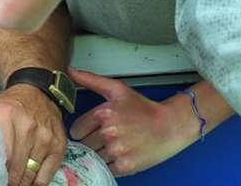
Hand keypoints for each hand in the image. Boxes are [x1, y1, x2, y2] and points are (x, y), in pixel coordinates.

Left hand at [0, 83, 66, 185]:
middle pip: (15, 169)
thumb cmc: (12, 104)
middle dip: (7, 180)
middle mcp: (28, 126)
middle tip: (1, 182)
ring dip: (20, 183)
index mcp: (7, 115)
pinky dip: (36, 183)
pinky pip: (46, 175)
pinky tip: (28, 182)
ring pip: (30, 174)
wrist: (37, 90)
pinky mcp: (59, 144)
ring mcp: (45, 137)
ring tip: (12, 182)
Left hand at [68, 70, 198, 175]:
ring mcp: (117, 151)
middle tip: (106, 138)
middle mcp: (109, 133)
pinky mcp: (125, 166)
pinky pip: (106, 169)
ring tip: (114, 146)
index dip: (83, 130)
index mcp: (103, 114)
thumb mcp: (117, 89)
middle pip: (84, 146)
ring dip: (100, 154)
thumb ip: (91, 80)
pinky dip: (111, 165)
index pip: (76, 130)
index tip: (91, 130)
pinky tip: (120, 154)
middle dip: (91, 143)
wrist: (169, 126)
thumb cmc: (144, 108)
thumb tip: (70, 71)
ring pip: (93, 158)